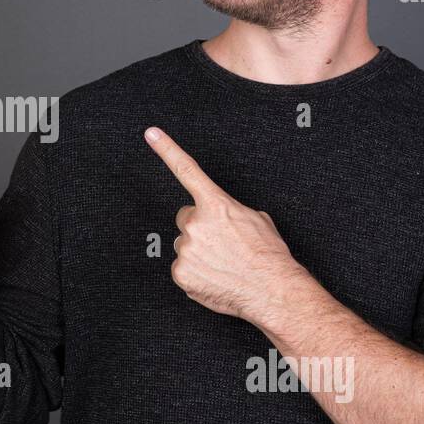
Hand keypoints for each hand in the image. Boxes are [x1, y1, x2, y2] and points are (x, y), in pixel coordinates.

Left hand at [145, 125, 301, 321]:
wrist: (271, 290)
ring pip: (185, 245)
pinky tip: (215, 276)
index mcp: (215, 204)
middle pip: (186, 218)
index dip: (167, 149)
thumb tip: (220, 217)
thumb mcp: (255, 219)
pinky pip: (183, 267)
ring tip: (223, 263)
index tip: (151, 133)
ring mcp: (186, 249)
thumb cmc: (268, 255)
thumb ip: (229, 210)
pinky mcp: (181, 273)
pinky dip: (196, 272)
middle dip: (200, 227)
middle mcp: (196, 224)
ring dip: (199, 251)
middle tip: (222, 243)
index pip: (187, 170)